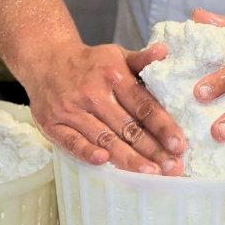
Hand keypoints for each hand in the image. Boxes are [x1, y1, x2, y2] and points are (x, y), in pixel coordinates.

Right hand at [22, 43, 185, 175]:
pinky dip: (87, 152)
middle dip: (152, 149)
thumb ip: (141, 60)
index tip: (179, 145)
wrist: (45, 59)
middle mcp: (93, 93)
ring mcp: (71, 109)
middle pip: (128, 127)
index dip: (163, 126)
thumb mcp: (116, 55)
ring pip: (104, 138)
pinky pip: (72, 141)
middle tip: (173, 168)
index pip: (143, 105)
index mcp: (114, 76)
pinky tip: (104, 161)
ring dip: (128, 157)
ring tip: (149, 173)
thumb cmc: (88, 63)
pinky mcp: (52, 123)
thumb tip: (163, 52)